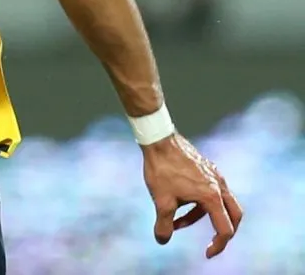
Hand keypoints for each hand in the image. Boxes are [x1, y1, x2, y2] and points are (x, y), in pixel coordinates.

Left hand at [142, 133, 242, 258]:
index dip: (218, 245)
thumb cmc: (161, 169)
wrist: (159, 139)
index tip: (207, 253)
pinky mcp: (207, 169)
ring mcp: (215, 176)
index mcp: (212, 196)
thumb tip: (162, 240)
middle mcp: (220, 186)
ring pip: (219, 203)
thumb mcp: (161, 200)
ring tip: (175, 221)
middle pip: (234, 216)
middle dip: (224, 232)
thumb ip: (164, 224)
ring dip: (200, 216)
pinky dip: (198, 203)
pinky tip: (178, 203)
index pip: (225, 229)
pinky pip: (210, 192)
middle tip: (211, 242)